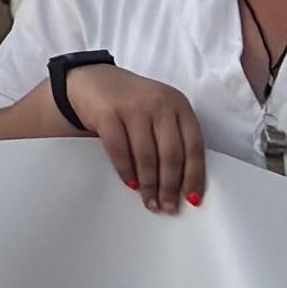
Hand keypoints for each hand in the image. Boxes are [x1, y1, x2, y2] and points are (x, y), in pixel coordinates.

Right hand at [60, 62, 204, 213]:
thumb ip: (172, 135)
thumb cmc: (131, 103)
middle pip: (171, 154)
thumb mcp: (159, 111)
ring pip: (146, 156)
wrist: (92, 81)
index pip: (193, 146)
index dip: (194, 175)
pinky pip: (120, 150)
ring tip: (149, 201)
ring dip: (149, 184)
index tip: (192, 198)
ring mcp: (133, 108)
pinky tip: (131, 184)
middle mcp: (160, 104)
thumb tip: (182, 181)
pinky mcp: (107, 114)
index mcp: (179, 105)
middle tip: (167, 206)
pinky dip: (126, 171)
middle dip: (170, 185)